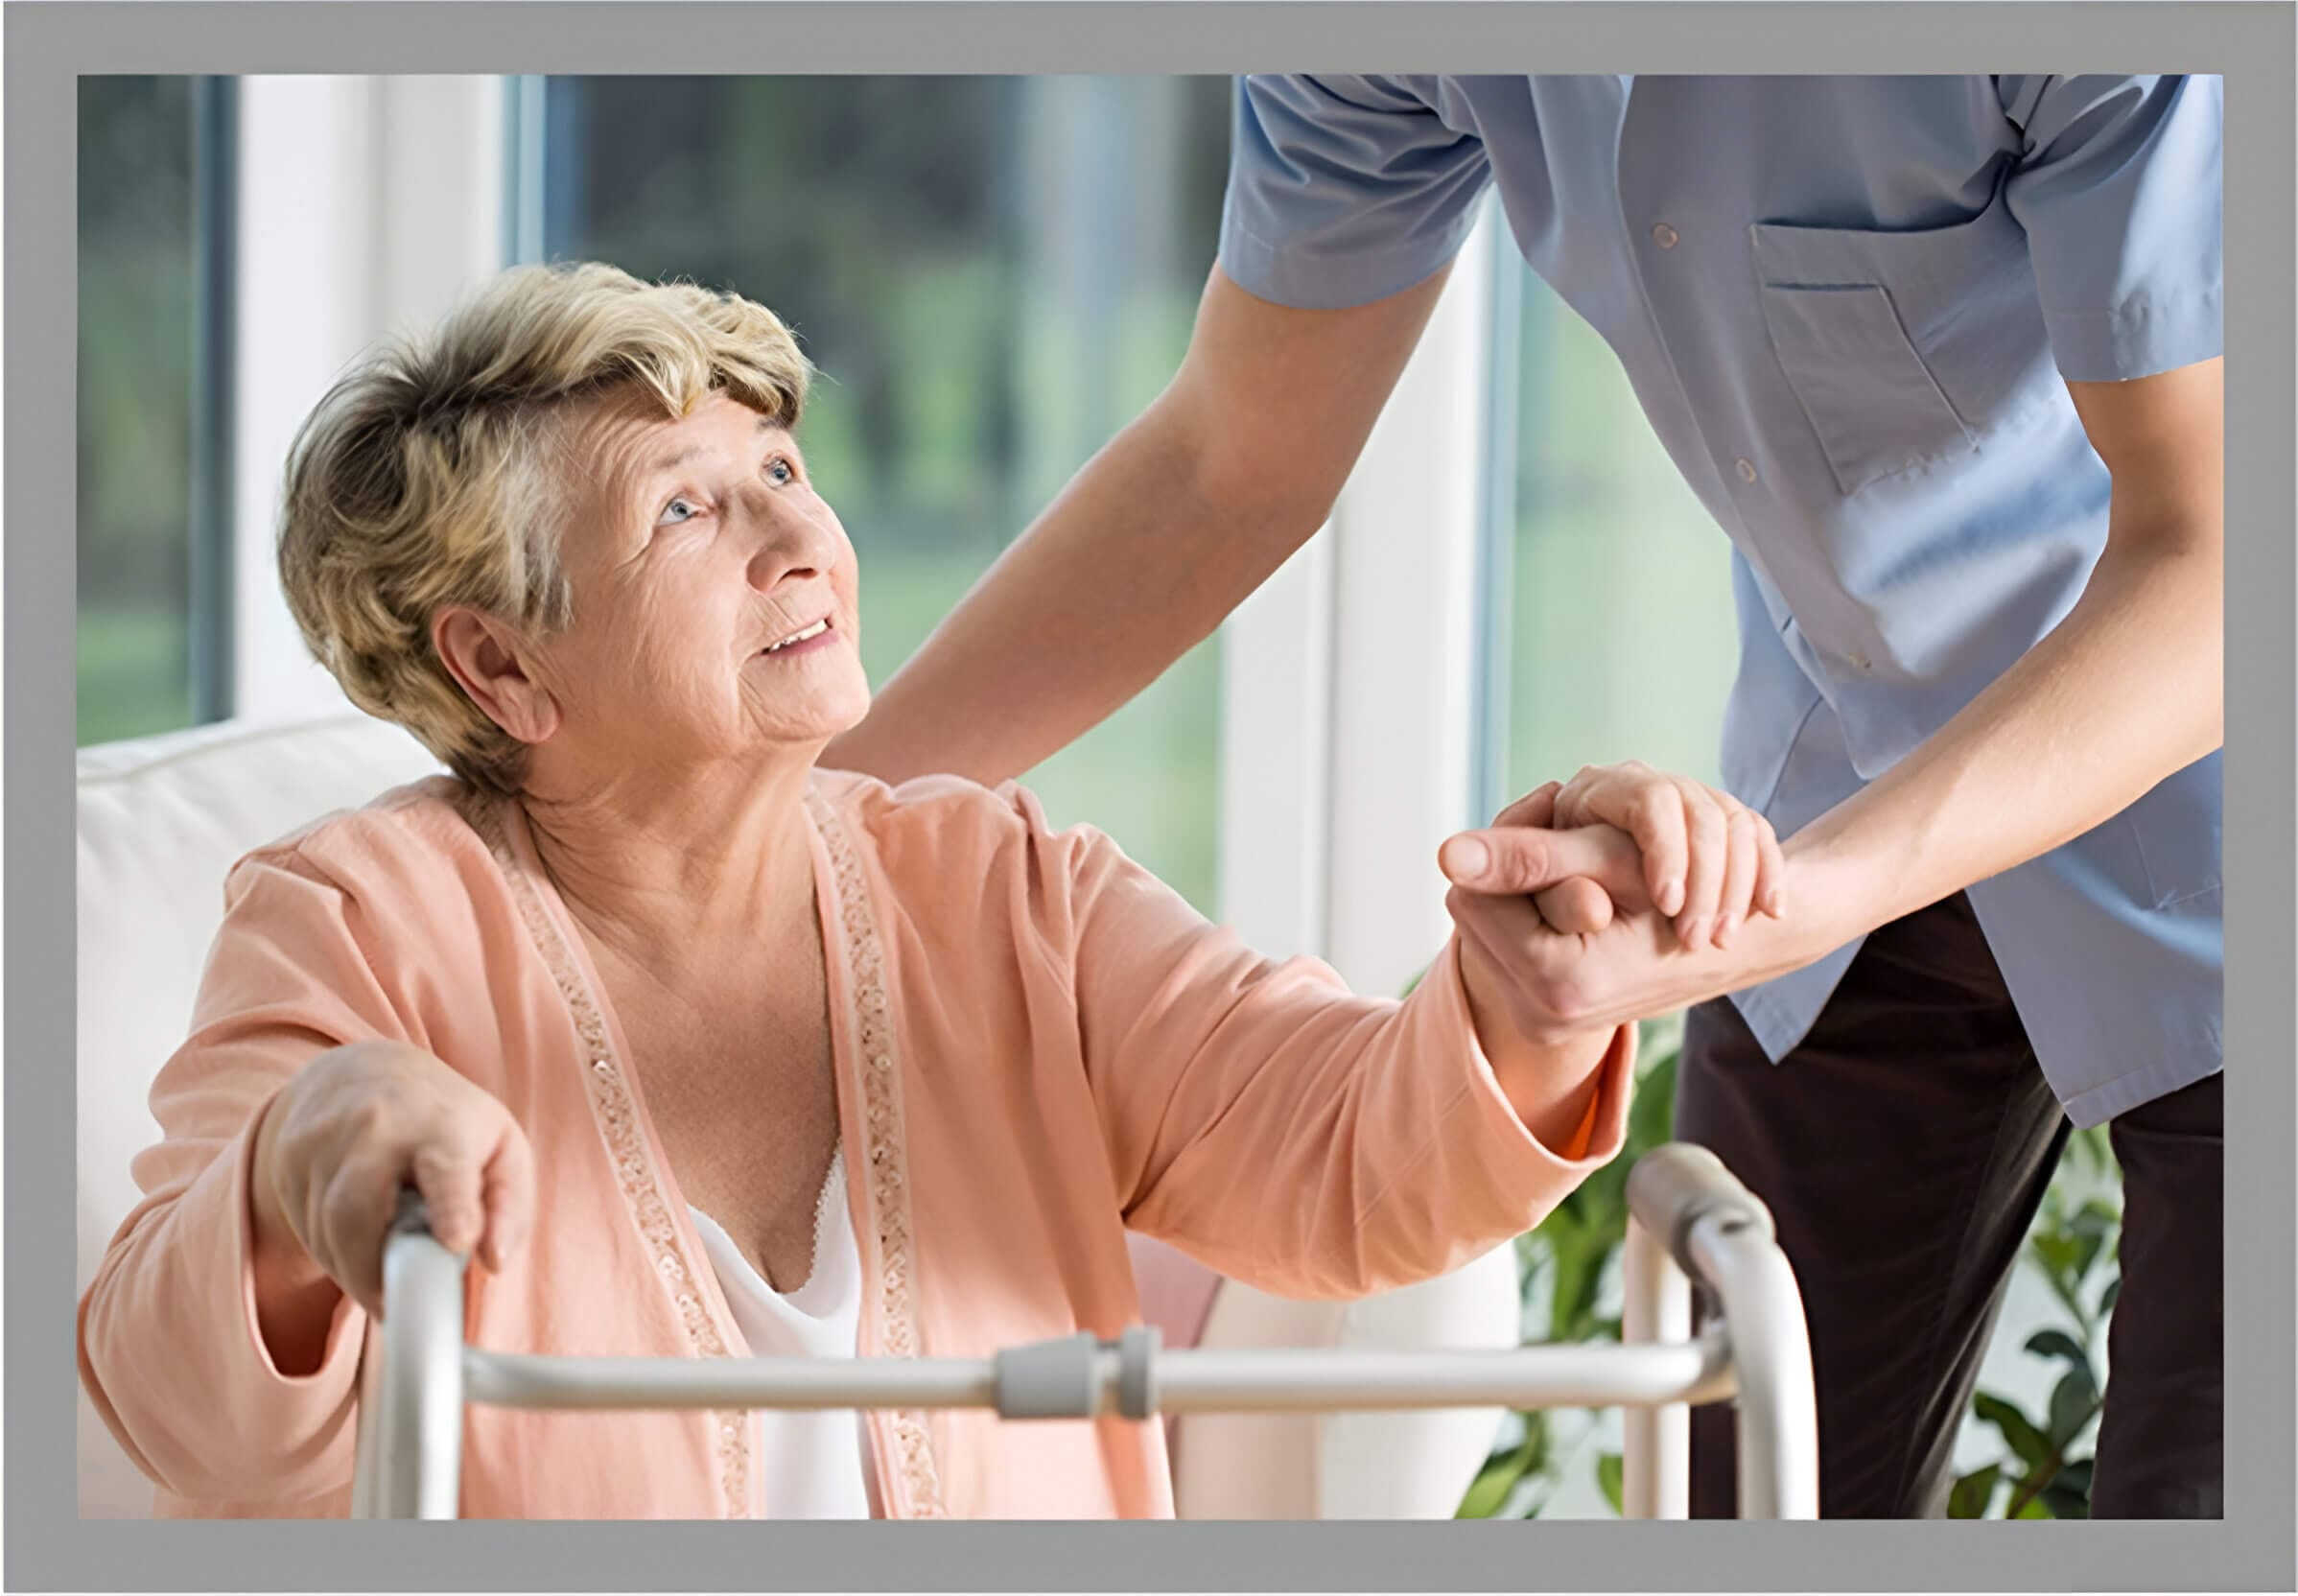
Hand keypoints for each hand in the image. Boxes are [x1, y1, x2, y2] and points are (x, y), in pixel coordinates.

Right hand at [253, 1040, 534, 1318]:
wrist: (363, 1073)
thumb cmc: (447, 1123)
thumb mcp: (501, 1149)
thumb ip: (508, 1208)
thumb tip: (494, 1261)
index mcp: (443, 1126)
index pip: (446, 1167)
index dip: (451, 1207)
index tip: (456, 1242)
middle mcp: (377, 1127)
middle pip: (358, 1212)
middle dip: (373, 1273)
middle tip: (398, 1309)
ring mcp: (324, 1141)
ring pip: (326, 1232)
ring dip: (355, 1272)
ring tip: (385, 1280)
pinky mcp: (289, 1162)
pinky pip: (306, 1231)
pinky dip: (333, 1256)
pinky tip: (358, 1249)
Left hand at [1443, 830, 1849, 1045]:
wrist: (1740, 945)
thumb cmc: (1682, 888)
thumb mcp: (1609, 862)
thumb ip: (1527, 857)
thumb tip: (1445, 852)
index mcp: (1557, 982)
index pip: (1471, 895)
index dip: (1503, 849)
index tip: (1547, 819)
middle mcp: (1543, 1018)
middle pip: (1474, 916)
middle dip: (1508, 878)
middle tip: (1561, 849)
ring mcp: (1543, 1025)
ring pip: (1487, 930)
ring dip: (1518, 897)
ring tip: (1571, 877)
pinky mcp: (1547, 1021)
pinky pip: (1506, 952)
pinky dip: (1530, 920)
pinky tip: (1570, 903)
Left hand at [1544, 762, 1785, 948]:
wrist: (1598, 896)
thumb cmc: (1558, 892)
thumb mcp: (1548, 885)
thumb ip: (1547, 883)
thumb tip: (1562, 898)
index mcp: (1599, 790)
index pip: (1651, 800)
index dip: (1666, 850)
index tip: (1667, 905)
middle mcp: (1647, 782)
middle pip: (1700, 813)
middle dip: (1706, 879)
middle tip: (1696, 939)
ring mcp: (1688, 798)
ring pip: (1734, 824)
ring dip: (1737, 886)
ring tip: (1722, 940)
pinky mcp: (1719, 819)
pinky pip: (1758, 834)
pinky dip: (1769, 874)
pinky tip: (1771, 913)